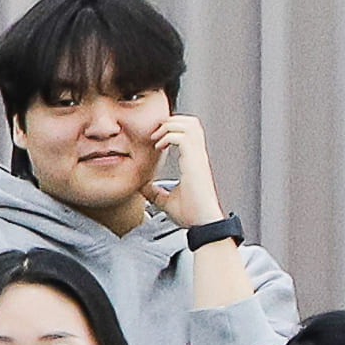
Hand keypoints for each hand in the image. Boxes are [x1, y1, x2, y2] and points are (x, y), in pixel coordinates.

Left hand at [152, 113, 230, 234]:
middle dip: (170, 121)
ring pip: (189, 124)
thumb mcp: (166, 200)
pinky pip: (182, 137)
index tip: (155, 139)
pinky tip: (158, 147)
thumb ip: (156, 192)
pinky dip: (168, 136)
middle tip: (155, 134)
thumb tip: (143, 187)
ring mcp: (198, 158)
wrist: (201, 224)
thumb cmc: (191, 214)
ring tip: (157, 138)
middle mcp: (198, 156)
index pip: (189, 131)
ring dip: (169, 126)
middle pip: (191, 121)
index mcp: (194, 161)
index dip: (172, 127)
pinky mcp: (194, 163)